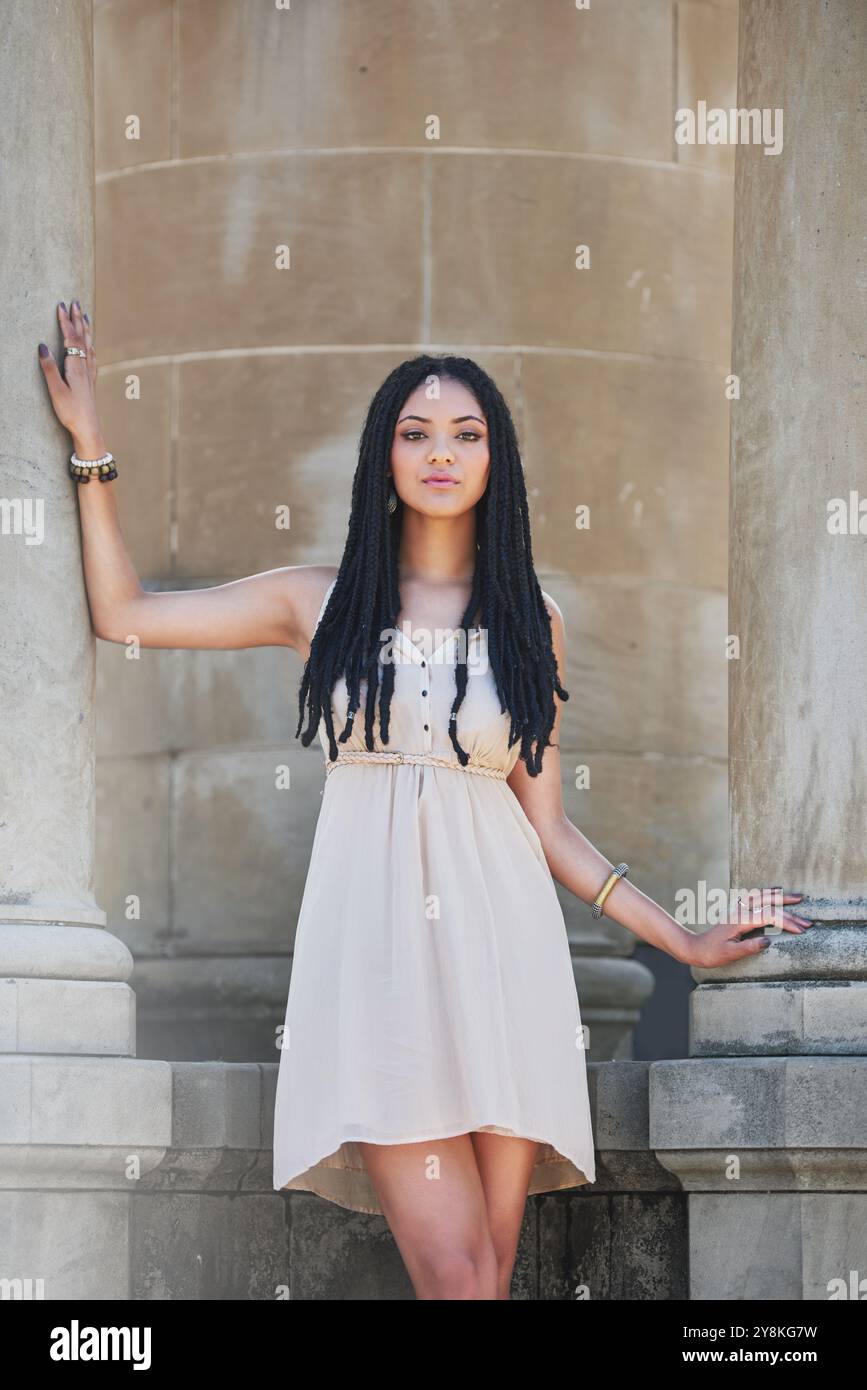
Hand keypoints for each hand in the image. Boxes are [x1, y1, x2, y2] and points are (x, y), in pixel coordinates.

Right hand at [38, 301, 104, 453]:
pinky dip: (91, 345)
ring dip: (86, 329)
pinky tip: (91, 345)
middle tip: (75, 302)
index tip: (62, 305)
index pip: (71, 338)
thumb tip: (42, 345)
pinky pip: (92, 357)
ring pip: (89, 346)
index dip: (66, 321)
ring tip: (85, 316)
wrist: (88, 429)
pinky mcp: (91, 382)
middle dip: (78, 319)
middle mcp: (85, 367)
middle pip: (82, 338)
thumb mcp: (56, 390)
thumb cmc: (71, 412)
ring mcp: (90, 374)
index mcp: (76, 367)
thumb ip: (49, 368)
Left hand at [685, 888, 811, 967]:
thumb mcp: (730, 954)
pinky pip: (755, 896)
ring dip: (781, 897)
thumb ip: (748, 947)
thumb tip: (768, 941)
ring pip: (762, 896)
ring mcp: (738, 908)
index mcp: (740, 920)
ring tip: (799, 897)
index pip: (769, 916)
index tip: (802, 930)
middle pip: (769, 904)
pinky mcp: (737, 909)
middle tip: (808, 921)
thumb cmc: (713, 953)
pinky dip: (768, 893)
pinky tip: (776, 892)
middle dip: (790, 912)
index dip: (787, 922)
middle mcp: (740, 910)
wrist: (696, 947)